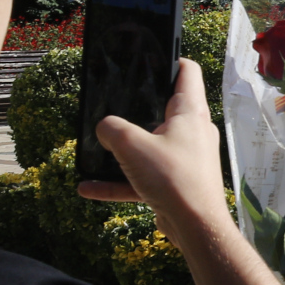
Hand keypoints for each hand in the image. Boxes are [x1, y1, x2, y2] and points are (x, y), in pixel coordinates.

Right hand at [80, 59, 224, 229]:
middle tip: (114, 103)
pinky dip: (119, 182)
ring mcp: (186, 158)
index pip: (187, 72)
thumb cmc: (174, 178)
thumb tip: (104, 128)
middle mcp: (192, 132)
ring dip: (123, 151)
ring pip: (150, 146)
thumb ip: (112, 129)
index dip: (171, 60)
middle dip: (138, 108)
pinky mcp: (176, 182)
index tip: (150, 57)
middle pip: (165, 109)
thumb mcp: (133, 146)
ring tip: (97, 150)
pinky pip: (143, 177)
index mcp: (190, 112)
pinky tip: (89, 188)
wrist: (195, 226)